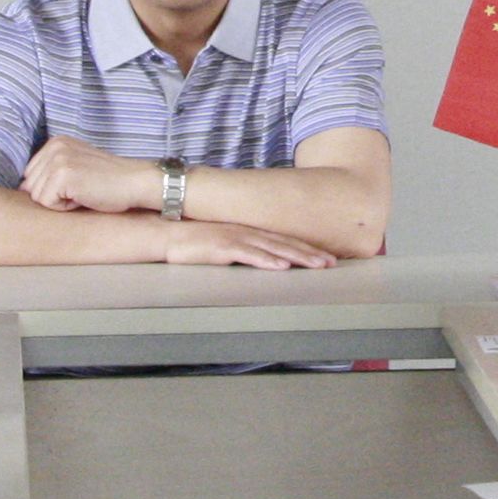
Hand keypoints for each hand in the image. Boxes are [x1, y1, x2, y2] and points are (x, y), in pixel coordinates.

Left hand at [22, 137, 157, 213]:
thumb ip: (51, 171)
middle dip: (53, 196)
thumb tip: (22, 189)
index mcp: (55, 142)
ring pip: (37, 197)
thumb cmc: (108, 183)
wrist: (136, 183)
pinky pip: (47, 204)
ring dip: (60, 203)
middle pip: (30, 187)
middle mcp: (54, 146)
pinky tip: (84, 197)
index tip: (77, 185)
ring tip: (84, 192)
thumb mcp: (76, 166)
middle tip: (82, 190)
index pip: (30, 176)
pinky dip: (65, 208)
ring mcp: (58, 159)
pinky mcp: (63, 175)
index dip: (51, 190)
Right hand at [161, 218, 336, 269]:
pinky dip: (268, 260)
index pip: (283, 241)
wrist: (166, 233)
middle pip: (285, 244)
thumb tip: (260, 261)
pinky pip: (249, 255)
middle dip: (310, 254)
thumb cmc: (192, 241)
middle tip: (331, 263)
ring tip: (317, 265)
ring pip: (274, 249)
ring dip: (297, 257)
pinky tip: (282, 266)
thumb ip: (242, 250)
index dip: (306, 249)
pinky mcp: (223, 247)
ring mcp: (236, 238)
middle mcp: (247, 232)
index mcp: (249, 232)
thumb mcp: (223, 244)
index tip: (325, 258)